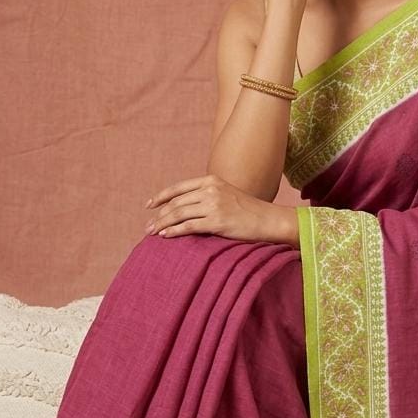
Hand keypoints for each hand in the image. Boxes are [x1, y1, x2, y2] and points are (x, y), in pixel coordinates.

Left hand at [144, 173, 274, 242]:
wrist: (269, 219)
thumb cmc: (249, 210)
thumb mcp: (227, 194)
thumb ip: (207, 196)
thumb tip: (186, 207)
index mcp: (211, 181)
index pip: (178, 188)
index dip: (160, 197)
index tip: (149, 205)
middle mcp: (210, 190)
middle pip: (176, 203)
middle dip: (159, 215)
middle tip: (147, 226)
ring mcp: (214, 205)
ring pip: (179, 214)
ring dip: (162, 224)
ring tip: (152, 233)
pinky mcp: (217, 221)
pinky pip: (189, 227)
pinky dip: (174, 231)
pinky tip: (165, 236)